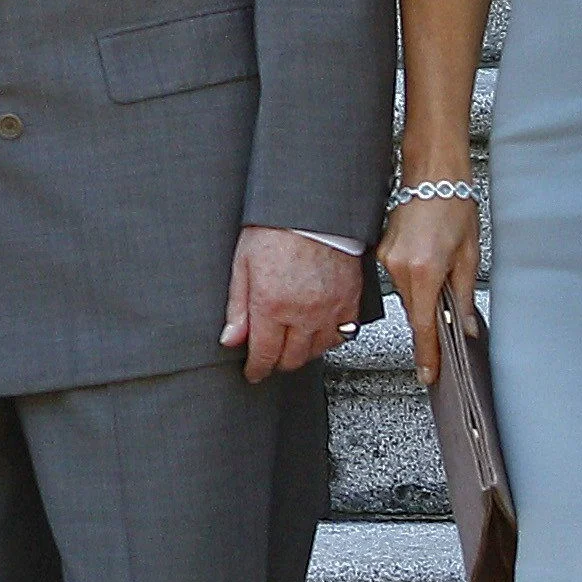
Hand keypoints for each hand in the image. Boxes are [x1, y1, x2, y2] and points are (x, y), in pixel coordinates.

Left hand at [220, 225, 361, 382]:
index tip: (253, 372)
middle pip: (291, 359)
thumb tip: (231, 339)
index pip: (263, 354)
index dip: (256, 369)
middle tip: (269, 357)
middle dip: (276, 362)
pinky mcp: (350, 302)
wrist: (313, 209)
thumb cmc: (275, 229)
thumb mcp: (243, 265)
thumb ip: (237, 307)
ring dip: (302, 352)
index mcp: (272, 305)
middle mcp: (303, 313)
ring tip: (290, 342)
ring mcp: (330, 309)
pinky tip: (317, 330)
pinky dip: (329, 339)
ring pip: (317, 351)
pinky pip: (343, 335)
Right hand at [379, 198, 480, 385]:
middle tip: (450, 307)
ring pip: (407, 295)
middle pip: (414, 311)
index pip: (423, 326)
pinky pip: (399, 277)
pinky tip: (429, 260)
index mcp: (425, 271)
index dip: (427, 354)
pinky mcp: (383, 250)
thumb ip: (465, 296)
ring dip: (424, 294)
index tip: (428, 373)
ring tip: (442, 268)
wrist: (433, 175)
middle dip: (431, 316)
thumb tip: (466, 325)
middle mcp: (400, 267)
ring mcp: (388, 258)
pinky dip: (415, 278)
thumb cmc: (453, 205)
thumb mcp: (469, 255)